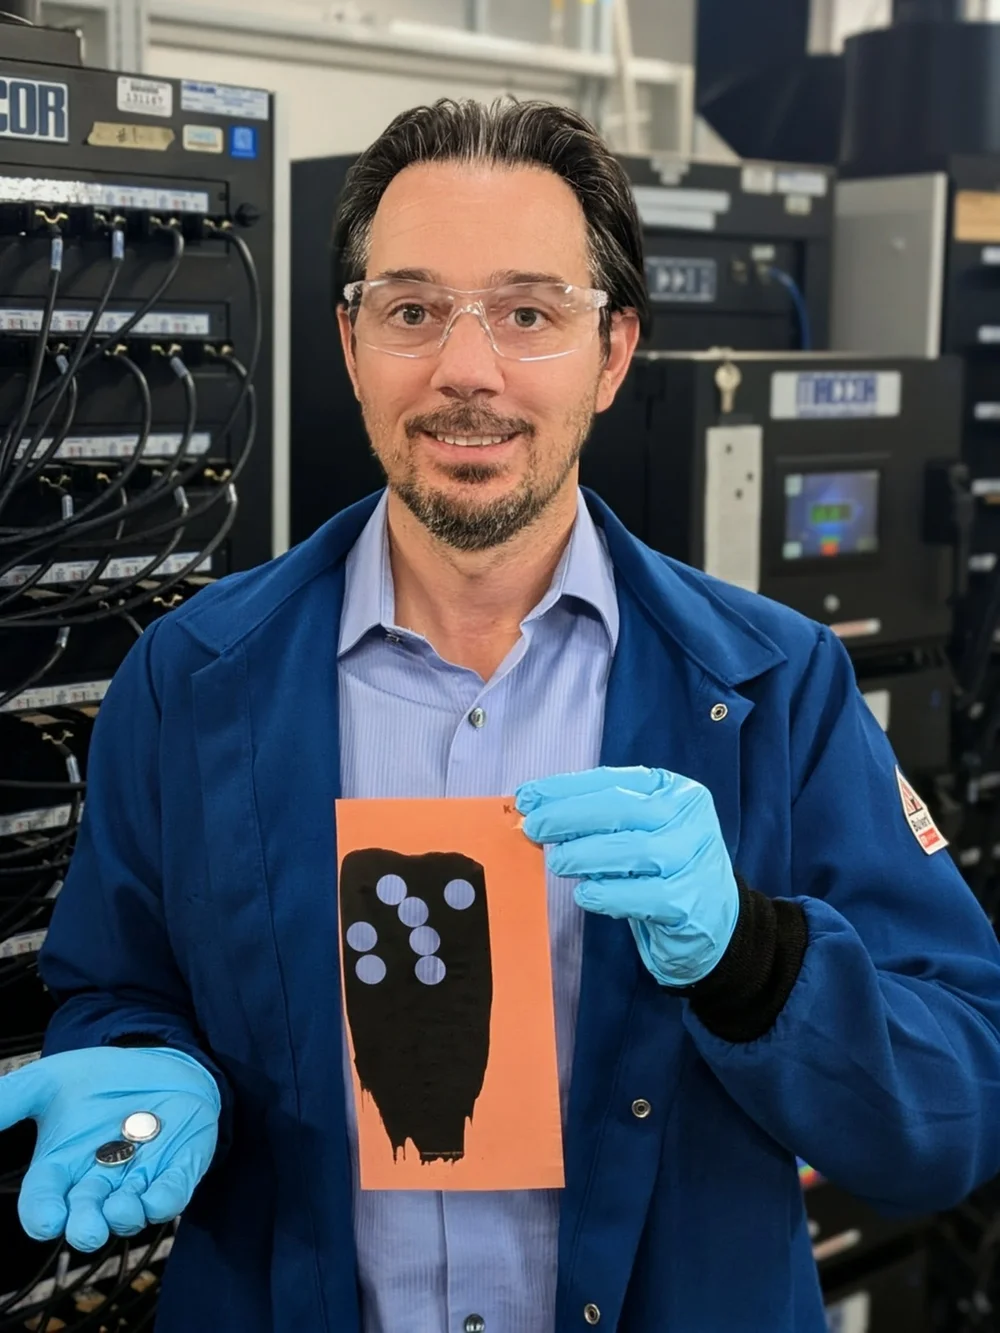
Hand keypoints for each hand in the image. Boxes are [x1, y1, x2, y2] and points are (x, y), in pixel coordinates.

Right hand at [0, 1046, 220, 1250]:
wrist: (157, 1060)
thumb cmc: (99, 1078)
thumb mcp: (50, 1081)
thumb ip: (11, 1100)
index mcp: (59, 1168)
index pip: (42, 1203)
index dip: (42, 1216)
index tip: (47, 1220)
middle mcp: (96, 1182)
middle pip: (84, 1218)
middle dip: (85, 1227)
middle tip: (86, 1230)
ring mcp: (137, 1181)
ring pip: (127, 1214)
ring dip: (123, 1216)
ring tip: (119, 1209)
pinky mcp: (176, 1172)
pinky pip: (170, 1195)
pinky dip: (164, 1200)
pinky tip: (157, 1199)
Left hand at [516, 766, 738, 986]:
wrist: (713, 921)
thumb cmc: (662, 869)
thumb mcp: (639, 831)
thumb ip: (599, 819)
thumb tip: (538, 812)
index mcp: (675, 791)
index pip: (612, 781)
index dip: (564, 787)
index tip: (527, 797)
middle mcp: (690, 819)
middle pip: (621, 808)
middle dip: (568, 816)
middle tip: (535, 828)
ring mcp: (694, 860)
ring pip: (632, 849)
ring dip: (584, 854)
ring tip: (558, 862)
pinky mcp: (690, 902)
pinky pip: (642, 896)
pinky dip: (607, 893)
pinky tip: (585, 894)